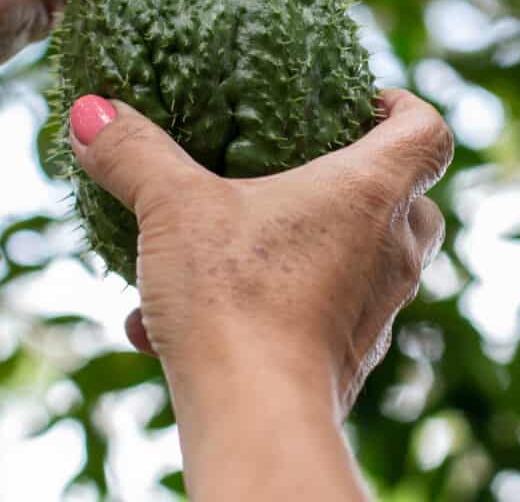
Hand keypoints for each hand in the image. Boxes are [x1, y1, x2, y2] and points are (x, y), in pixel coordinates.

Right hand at [68, 89, 451, 413]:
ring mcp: (379, 310)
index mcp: (371, 193)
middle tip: (302, 174)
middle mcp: (392, 251)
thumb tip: (92, 111)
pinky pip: (319, 317)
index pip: (426, 131)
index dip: (403, 107)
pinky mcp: (352, 359)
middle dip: (365, 184)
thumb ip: (135, 153)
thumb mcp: (173, 208)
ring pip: (365, 262)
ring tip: (219, 255)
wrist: (255, 416)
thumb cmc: (234, 297)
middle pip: (412, 201)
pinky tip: (182, 325)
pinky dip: (270, 309)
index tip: (359, 103)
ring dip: (305, 250)